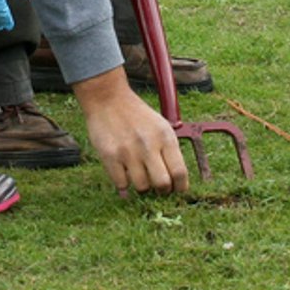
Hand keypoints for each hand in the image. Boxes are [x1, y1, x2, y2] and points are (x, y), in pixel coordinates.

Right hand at [72, 68, 188, 194]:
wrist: (108, 99)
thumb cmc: (137, 116)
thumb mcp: (161, 126)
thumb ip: (169, 151)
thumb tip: (177, 181)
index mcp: (165, 137)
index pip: (180, 172)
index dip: (180, 187)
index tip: (177, 190)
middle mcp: (148, 145)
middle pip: (163, 184)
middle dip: (162, 191)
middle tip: (159, 188)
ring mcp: (128, 152)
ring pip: (142, 187)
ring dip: (142, 186)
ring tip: (139, 176)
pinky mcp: (110, 156)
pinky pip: (121, 184)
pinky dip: (124, 183)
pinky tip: (124, 172)